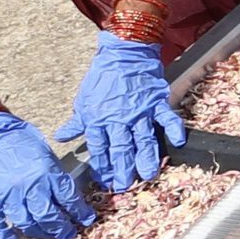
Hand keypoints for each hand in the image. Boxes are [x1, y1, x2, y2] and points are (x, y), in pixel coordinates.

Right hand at [0, 112, 92, 238]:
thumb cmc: (20, 140)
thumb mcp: (47, 154)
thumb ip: (56, 176)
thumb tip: (67, 197)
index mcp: (47, 172)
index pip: (69, 199)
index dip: (79, 212)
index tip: (85, 220)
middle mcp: (29, 185)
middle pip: (49, 216)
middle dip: (61, 228)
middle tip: (68, 234)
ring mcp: (8, 194)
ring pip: (27, 223)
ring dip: (39, 233)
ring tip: (47, 236)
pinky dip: (5, 236)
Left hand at [54, 33, 182, 190]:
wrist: (124, 53)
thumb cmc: (103, 77)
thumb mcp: (84, 100)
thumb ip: (76, 122)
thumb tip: (61, 137)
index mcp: (99, 118)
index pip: (99, 148)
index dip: (102, 166)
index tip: (104, 181)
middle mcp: (119, 118)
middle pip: (121, 149)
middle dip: (123, 169)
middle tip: (126, 186)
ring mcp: (140, 111)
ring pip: (143, 139)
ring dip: (146, 158)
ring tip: (148, 175)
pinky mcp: (157, 102)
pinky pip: (167, 118)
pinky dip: (173, 129)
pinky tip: (178, 142)